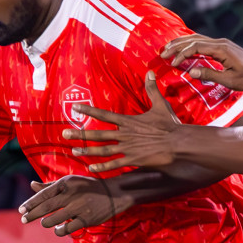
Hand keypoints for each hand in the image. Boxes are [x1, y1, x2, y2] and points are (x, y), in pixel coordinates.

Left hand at [18, 174, 126, 235]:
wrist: (114, 193)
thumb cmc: (88, 187)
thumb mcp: (70, 182)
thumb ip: (50, 185)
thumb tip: (32, 184)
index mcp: (66, 183)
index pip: (43, 194)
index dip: (30, 203)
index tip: (21, 210)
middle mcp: (71, 194)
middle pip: (46, 207)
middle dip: (32, 215)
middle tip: (23, 220)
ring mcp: (79, 207)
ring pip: (54, 220)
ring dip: (46, 223)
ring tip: (45, 223)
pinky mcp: (86, 219)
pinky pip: (67, 229)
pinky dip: (60, 230)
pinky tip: (58, 229)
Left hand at [62, 72, 182, 172]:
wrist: (178, 142)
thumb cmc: (170, 125)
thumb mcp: (160, 105)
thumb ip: (152, 89)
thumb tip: (149, 72)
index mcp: (128, 121)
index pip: (104, 115)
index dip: (88, 111)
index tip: (75, 108)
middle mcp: (124, 134)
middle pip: (98, 134)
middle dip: (80, 134)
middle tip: (64, 135)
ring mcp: (128, 148)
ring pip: (103, 150)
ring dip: (87, 151)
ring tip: (74, 151)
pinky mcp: (133, 160)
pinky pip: (115, 164)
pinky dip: (103, 167)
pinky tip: (92, 169)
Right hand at [160, 35, 242, 90]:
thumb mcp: (230, 80)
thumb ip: (210, 74)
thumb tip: (190, 71)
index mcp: (221, 49)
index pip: (196, 47)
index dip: (182, 54)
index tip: (172, 63)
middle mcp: (220, 42)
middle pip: (193, 39)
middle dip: (176, 46)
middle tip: (162, 53)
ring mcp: (221, 43)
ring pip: (196, 38)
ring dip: (181, 43)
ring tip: (167, 49)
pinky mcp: (221, 46)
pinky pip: (202, 42)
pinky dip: (189, 44)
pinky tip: (181, 48)